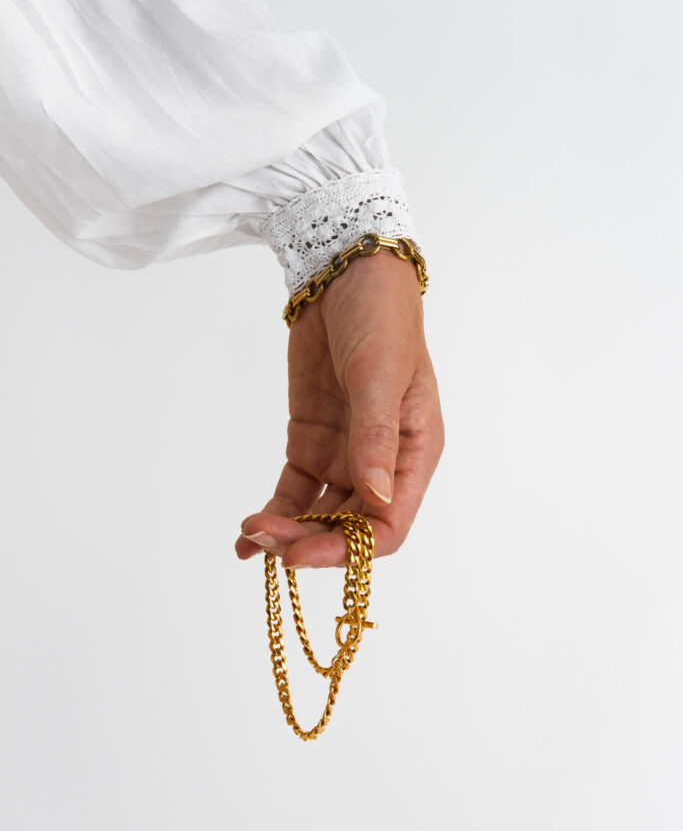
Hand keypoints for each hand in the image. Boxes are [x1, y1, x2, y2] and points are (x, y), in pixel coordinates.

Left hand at [234, 246, 444, 567]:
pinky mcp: (311, 444)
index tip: (303, 552)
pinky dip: (273, 513)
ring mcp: (344, 456)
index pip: (388, 526)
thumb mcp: (380, 377)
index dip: (349, 548)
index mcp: (415, 454)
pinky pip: (294, 492)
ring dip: (287, 533)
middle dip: (309, 541)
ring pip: (318, 515)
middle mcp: (382, 464)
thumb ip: (376, 439)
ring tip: (250, 537)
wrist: (346, 278)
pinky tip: (246, 535)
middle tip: (265, 540)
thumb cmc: (381, 321)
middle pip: (348, 527)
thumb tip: (377, 498)